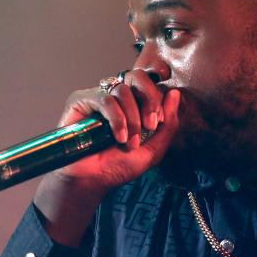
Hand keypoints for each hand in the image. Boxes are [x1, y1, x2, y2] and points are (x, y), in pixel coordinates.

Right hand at [32, 70, 180, 245]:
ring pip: (123, 90)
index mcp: (133, 104)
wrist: (92, 181)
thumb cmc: (118, 166)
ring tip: (130, 141)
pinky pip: (105, 99)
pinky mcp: (81, 101)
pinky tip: (118, 137)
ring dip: (132, 118)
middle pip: (137, 76)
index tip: (157, 122)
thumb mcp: (153, 149)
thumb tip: (175, 93)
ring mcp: (98, 97)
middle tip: (150, 124)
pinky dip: (117, 119)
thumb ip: (168, 124)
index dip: (157, 99)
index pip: (150, 84)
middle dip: (149, 99)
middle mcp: (115, 97)